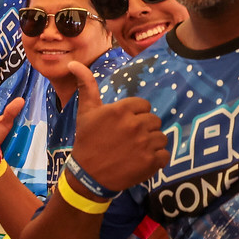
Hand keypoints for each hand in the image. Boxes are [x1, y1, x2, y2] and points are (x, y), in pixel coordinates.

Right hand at [67, 60, 167, 193]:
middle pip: (154, 121)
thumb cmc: (87, 141)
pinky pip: (165, 155)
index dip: (135, 115)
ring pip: (161, 137)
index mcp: (122, 109)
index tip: (123, 126)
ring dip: (152, 144)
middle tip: (128, 140)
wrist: (88, 176)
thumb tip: (74, 62)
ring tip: (135, 151)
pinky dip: (157, 160)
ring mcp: (145, 143)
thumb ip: (87, 85)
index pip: (144, 106)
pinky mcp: (152, 162)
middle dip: (144, 129)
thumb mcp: (85, 112)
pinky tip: (142, 162)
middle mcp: (136, 124)